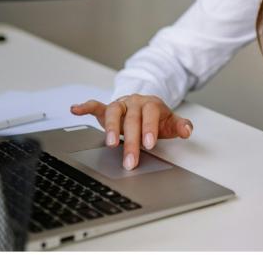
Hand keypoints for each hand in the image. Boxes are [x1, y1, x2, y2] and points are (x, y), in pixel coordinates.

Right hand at [70, 94, 192, 170]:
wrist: (146, 104)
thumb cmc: (157, 117)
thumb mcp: (170, 121)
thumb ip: (180, 125)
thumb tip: (188, 130)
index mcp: (151, 104)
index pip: (149, 115)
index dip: (149, 128)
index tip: (149, 144)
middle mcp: (134, 102)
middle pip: (131, 119)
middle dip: (130, 141)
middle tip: (130, 161)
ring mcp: (120, 104)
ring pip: (113, 112)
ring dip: (110, 128)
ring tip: (109, 144)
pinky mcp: (107, 108)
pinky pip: (95, 105)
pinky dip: (85, 106)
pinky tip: (75, 110)